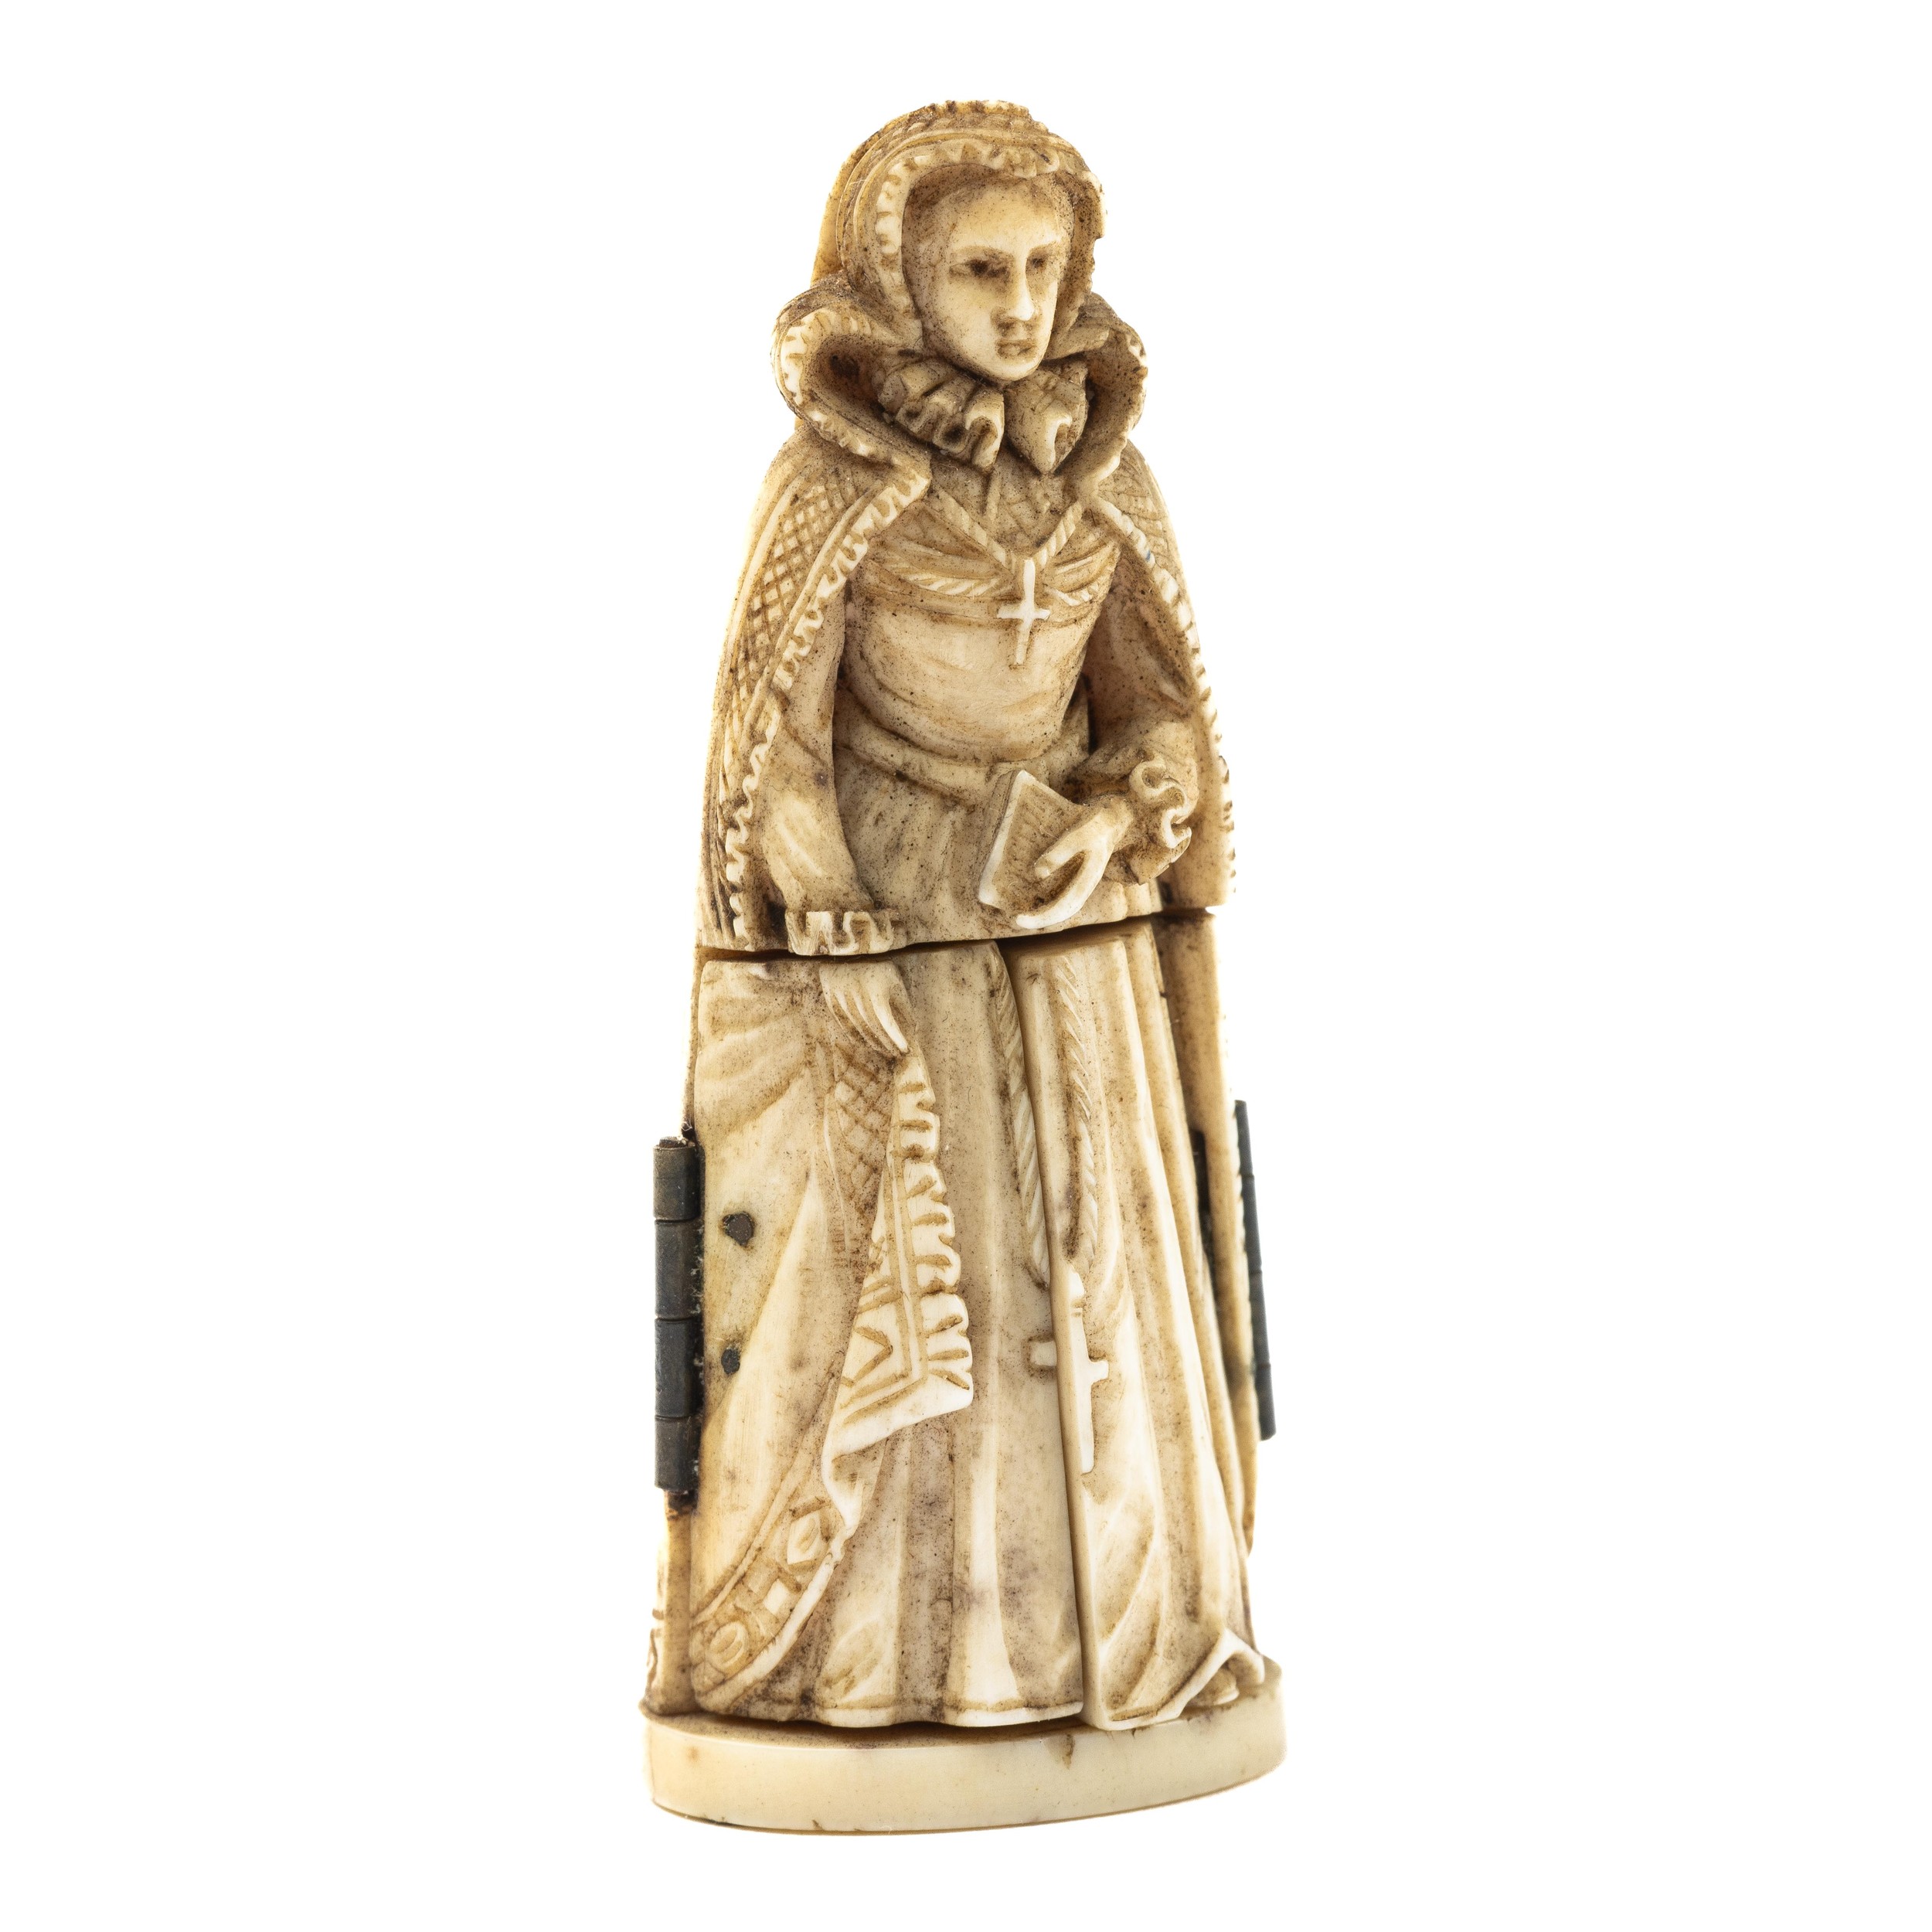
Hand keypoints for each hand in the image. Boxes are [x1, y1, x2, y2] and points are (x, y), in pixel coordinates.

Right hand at [819, 960, 911, 1055]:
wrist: (849, 947)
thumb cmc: (877, 963)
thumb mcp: (894, 981)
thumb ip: (903, 1004)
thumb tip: (912, 1028)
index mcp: (875, 992)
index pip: (887, 1023)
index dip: (897, 1038)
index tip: (906, 1049)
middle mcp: (857, 998)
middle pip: (873, 1029)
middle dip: (886, 1043)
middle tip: (896, 1053)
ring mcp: (842, 999)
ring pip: (857, 1028)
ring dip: (871, 1042)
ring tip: (883, 1050)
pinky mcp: (831, 998)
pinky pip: (843, 1023)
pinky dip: (854, 1035)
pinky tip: (863, 1042)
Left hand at [1017, 796, 1136, 930]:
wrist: (1113, 820)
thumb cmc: (1096, 826)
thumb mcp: (1079, 834)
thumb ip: (1060, 852)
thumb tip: (1038, 874)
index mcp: (1089, 880)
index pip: (1065, 907)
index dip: (1044, 917)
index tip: (1020, 919)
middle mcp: (1086, 886)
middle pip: (1063, 911)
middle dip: (1041, 919)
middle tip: (1017, 920)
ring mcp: (1082, 882)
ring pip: (1063, 906)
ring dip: (1044, 913)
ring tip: (1023, 914)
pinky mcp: (1077, 876)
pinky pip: (1062, 894)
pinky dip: (1048, 900)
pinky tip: (1033, 898)